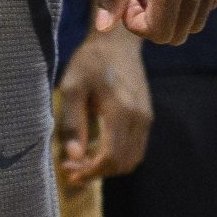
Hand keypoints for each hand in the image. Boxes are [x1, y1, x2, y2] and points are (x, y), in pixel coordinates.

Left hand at [56, 29, 151, 187]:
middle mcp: (139, 119)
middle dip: (97, 172)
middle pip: (123, 163)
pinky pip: (136, 148)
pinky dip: (118, 157)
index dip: (91, 170)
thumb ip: (74, 122)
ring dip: (108, 167)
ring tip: (81, 163)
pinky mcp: (146, 117)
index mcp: (122, 112)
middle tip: (71, 169)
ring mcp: (146, 119)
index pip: (111, 157)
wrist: (117, 43)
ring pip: (132, 158)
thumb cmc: (90, 62)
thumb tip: (74, 155)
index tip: (69, 171)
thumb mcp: (72, 87)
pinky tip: (96, 152)